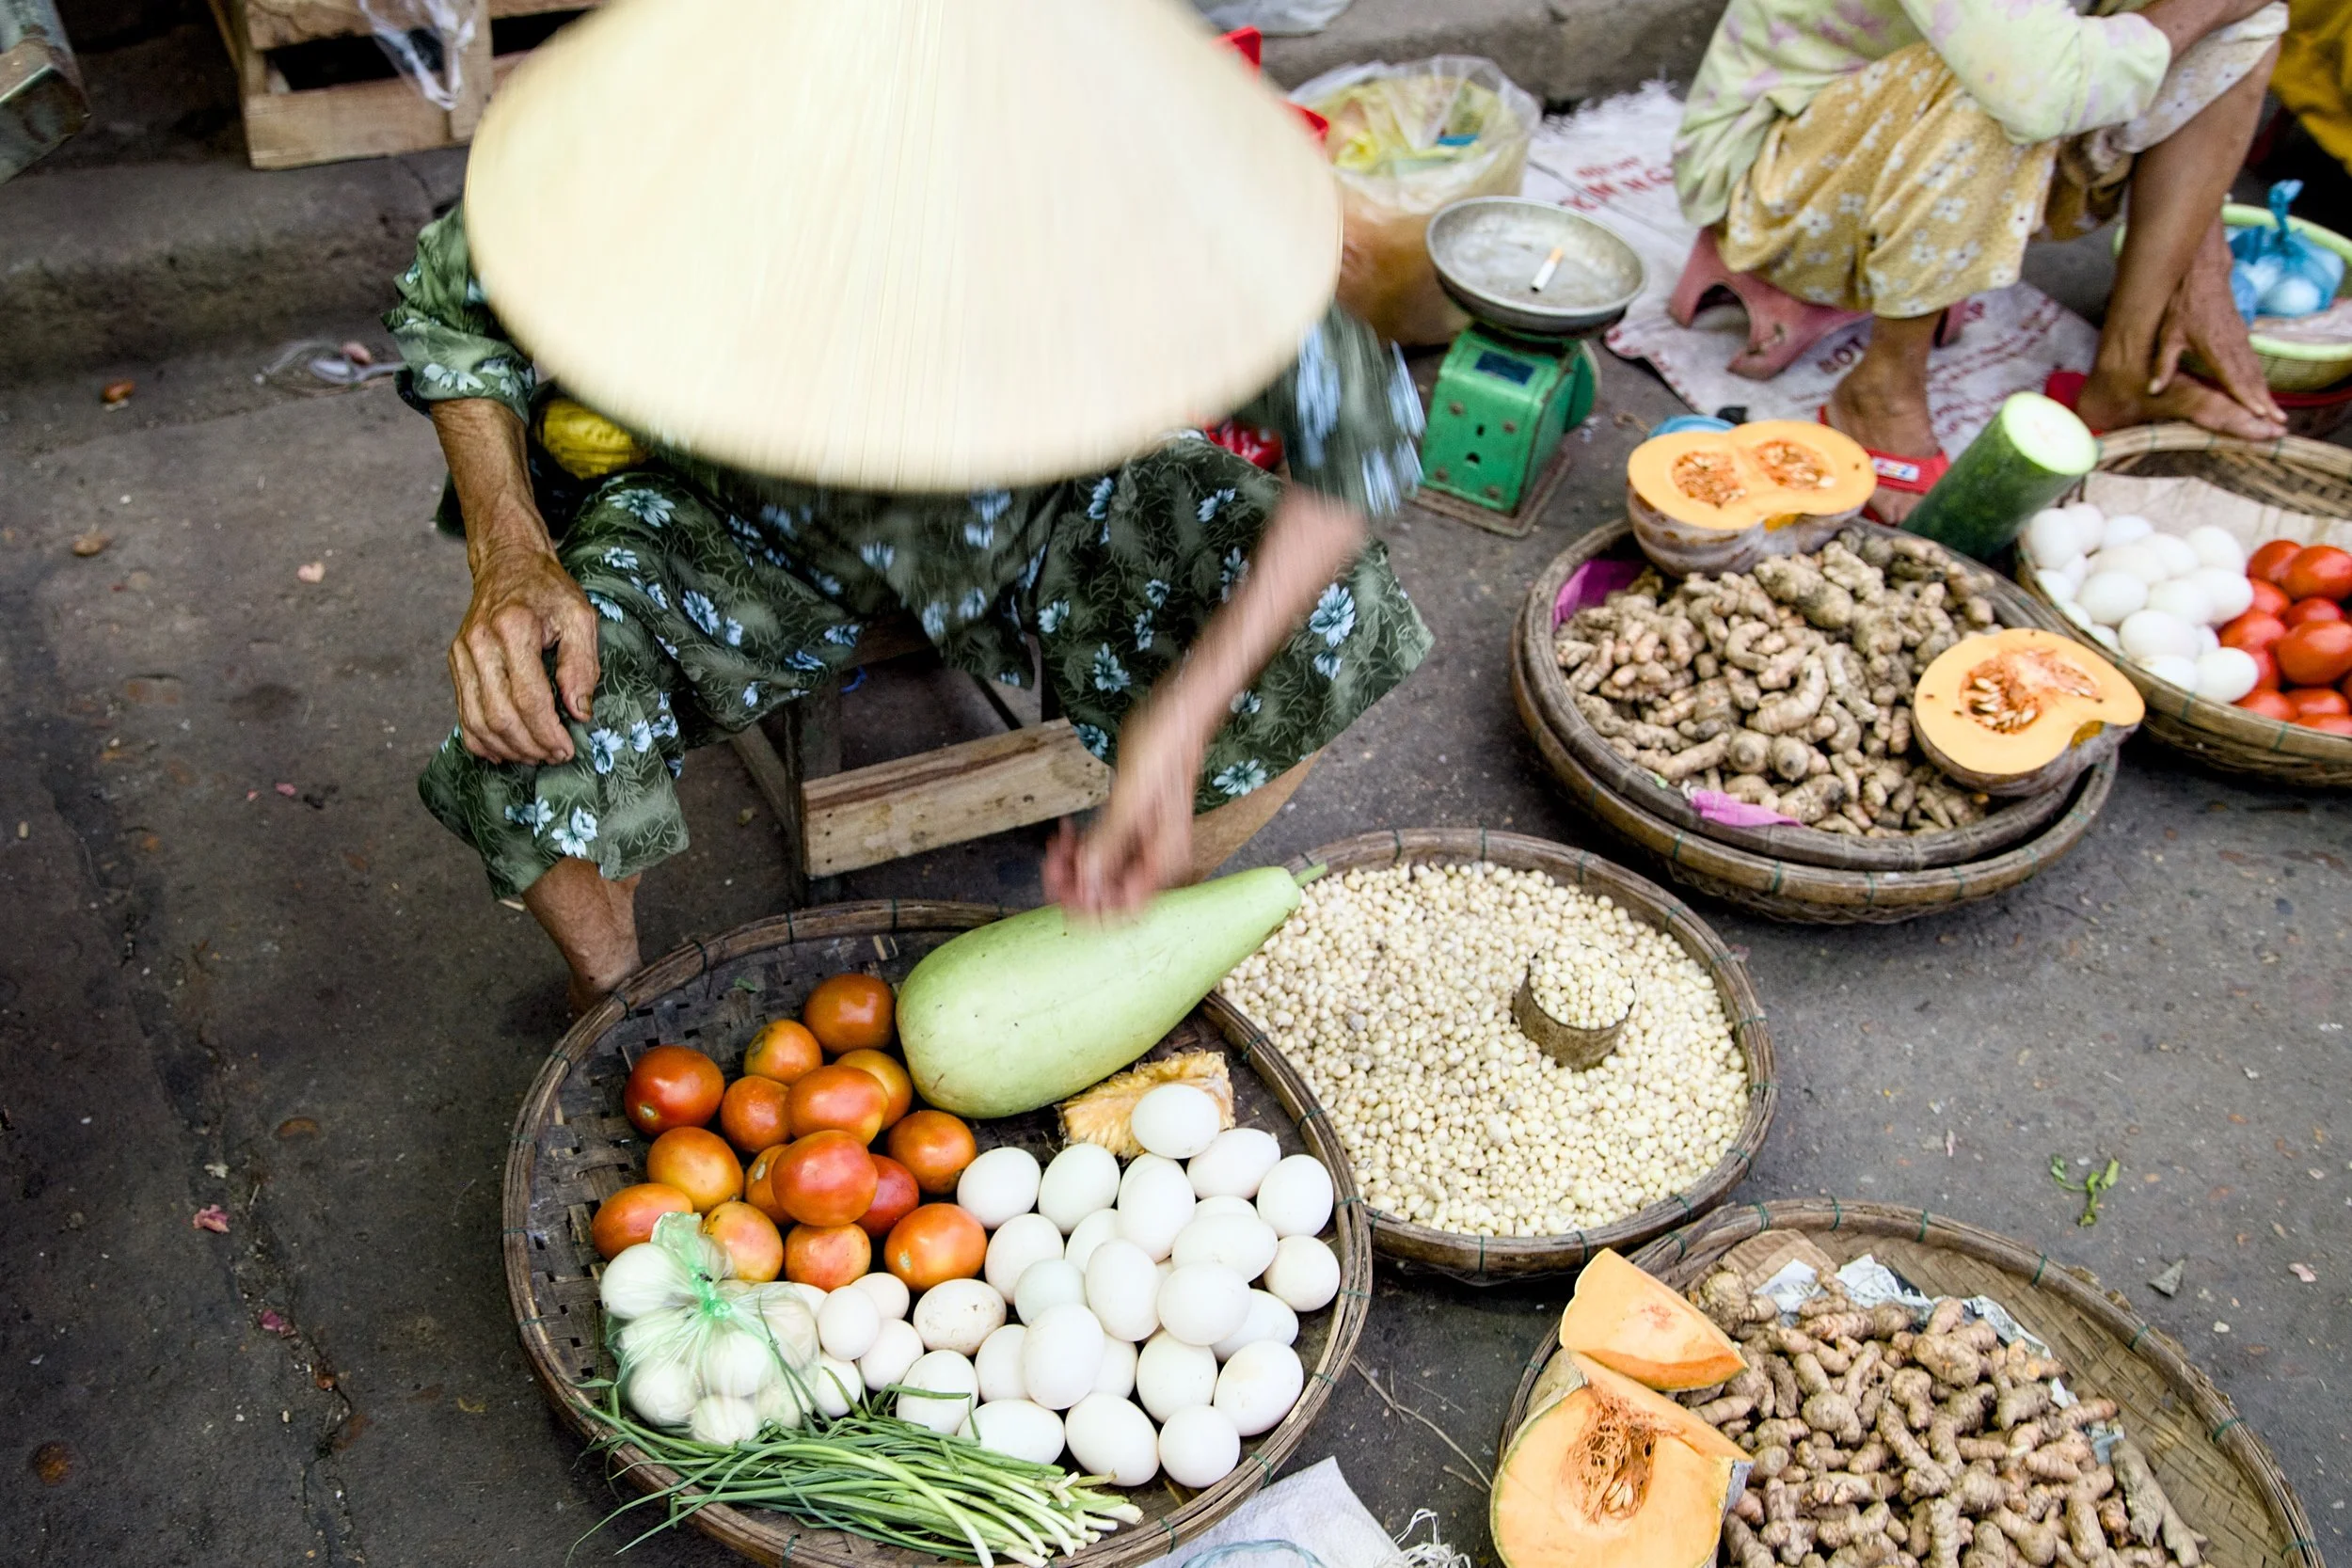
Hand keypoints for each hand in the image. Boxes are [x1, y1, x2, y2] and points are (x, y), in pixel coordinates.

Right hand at [450, 542, 599, 762]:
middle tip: (556, 756)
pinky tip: (506, 751)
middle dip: (530, 746)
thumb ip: (582, 665)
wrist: (508, 564)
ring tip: (536, 756)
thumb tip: (578, 712)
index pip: (528, 698)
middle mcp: (479, 643)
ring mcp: (461, 655)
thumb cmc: (548, 591)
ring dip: (508, 748)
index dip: (548, 732)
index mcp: (512, 629)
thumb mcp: (580, 617)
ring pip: (477, 721)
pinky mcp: (455, 664)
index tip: (567, 748)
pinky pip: (463, 715)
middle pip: (500, 716)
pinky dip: (481, 741)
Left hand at [1041, 708, 1202, 917]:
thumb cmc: (1165, 748)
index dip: (1090, 906)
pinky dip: (1080, 846)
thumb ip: (1108, 844)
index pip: (1125, 909)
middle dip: (1075, 882)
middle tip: (1052, 860)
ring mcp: (1141, 844)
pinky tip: (1066, 831)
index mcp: (1164, 859)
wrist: (1176, 715)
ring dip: (1073, 864)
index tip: (1063, 887)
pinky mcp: (1130, 827)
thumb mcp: (1130, 799)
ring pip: (1100, 873)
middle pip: (1108, 894)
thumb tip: (1086, 884)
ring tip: (1057, 842)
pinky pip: (1100, 849)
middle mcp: (1155, 858)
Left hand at [2150, 222, 2285, 431]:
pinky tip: (2262, 390)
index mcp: (2215, 349)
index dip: (2246, 397)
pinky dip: (2259, 378)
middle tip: (2278, 422)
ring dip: (2265, 392)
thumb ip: (2163, 364)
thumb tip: (2153, 390)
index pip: (2233, 378)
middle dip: (2264, 402)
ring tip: (2275, 412)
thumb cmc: (2184, 304)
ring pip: (2255, 370)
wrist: (2204, 275)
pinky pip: (2253, 361)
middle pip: (2251, 378)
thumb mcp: (2168, 335)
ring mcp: (2240, 340)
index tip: (2259, 414)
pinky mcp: (2242, 336)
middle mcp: (2233, 346)